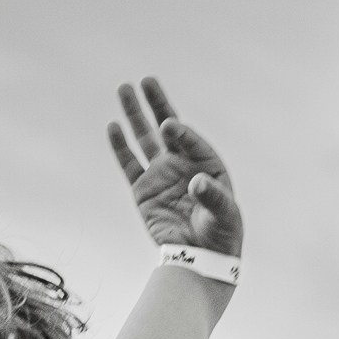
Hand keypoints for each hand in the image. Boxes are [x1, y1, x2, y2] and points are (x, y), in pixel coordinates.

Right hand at [107, 78, 242, 260]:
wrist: (202, 258)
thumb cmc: (221, 233)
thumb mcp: (225, 214)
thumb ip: (212, 197)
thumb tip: (196, 183)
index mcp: (206, 163)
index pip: (189, 140)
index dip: (179, 131)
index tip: (168, 125)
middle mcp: (182, 163)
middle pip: (166, 128)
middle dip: (157, 104)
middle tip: (147, 81)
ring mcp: (161, 174)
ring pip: (144, 139)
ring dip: (134, 115)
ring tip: (124, 88)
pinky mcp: (143, 190)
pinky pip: (129, 164)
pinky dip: (120, 146)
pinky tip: (113, 126)